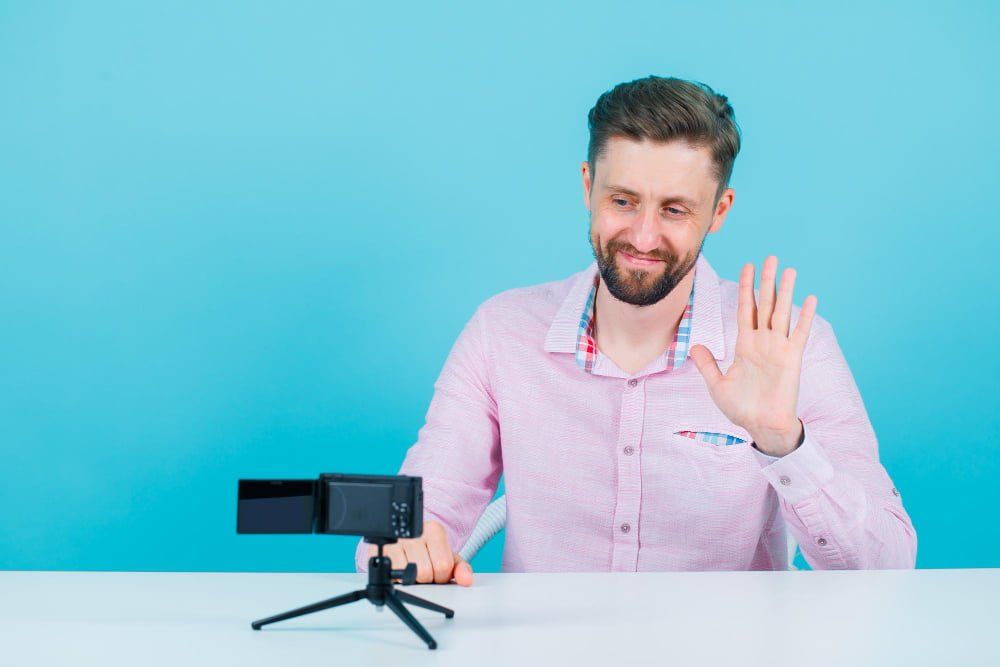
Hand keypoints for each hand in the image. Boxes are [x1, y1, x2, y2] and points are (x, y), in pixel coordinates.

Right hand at [367, 520, 473, 585]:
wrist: (406, 539)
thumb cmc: (429, 551)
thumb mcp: (449, 557)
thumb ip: (461, 568)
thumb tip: (466, 580)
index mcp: (434, 530)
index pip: (443, 565)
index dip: (441, 576)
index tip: (438, 571)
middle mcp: (414, 533)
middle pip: (425, 572)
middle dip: (427, 579)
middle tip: (424, 572)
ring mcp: (395, 541)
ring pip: (408, 576)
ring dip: (412, 580)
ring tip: (412, 571)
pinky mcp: (379, 551)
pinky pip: (391, 576)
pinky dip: (397, 579)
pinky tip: (401, 570)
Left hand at [688, 256, 817, 456]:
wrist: (760, 427)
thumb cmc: (741, 409)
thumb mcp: (717, 385)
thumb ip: (707, 364)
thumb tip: (694, 346)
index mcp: (745, 345)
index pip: (746, 309)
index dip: (747, 288)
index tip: (747, 266)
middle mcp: (763, 342)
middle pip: (765, 304)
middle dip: (767, 281)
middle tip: (770, 257)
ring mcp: (778, 349)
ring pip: (782, 313)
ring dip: (786, 291)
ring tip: (789, 269)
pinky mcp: (792, 359)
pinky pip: (799, 334)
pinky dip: (805, 317)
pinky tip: (809, 299)